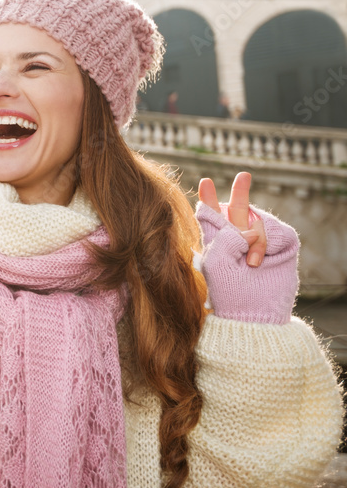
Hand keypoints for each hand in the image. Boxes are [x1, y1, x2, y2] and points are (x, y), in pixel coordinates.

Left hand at [194, 172, 300, 324]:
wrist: (255, 313)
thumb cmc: (229, 291)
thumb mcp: (216, 262)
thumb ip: (225, 237)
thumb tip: (253, 228)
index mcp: (217, 242)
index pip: (211, 216)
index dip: (209, 199)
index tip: (206, 181)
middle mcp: (238, 239)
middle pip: (238, 209)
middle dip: (241, 191)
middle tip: (244, 174)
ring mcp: (260, 242)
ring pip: (257, 221)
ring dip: (254, 240)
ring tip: (250, 264)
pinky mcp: (281, 246)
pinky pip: (276, 231)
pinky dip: (267, 244)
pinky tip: (261, 261)